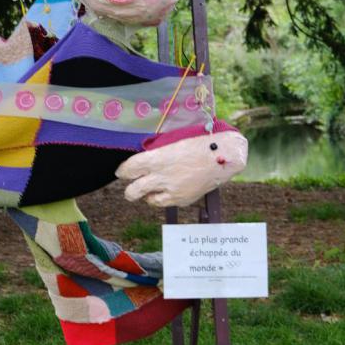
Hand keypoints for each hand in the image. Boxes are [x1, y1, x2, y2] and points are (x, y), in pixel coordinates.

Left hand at [115, 131, 247, 207]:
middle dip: (129, 190)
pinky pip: (166, 202)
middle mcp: (161, 176)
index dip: (123, 171)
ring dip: (147, 195)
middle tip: (130, 188)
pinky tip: (167, 191)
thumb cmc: (199, 141)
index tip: (122, 172)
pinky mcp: (183, 199)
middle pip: (133, 190)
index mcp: (157, 158)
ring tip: (149, 191)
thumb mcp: (172, 141)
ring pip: (149, 200)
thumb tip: (145, 155)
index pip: (129, 168)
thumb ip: (156, 151)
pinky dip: (164, 198)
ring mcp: (172, 190)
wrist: (223, 155)